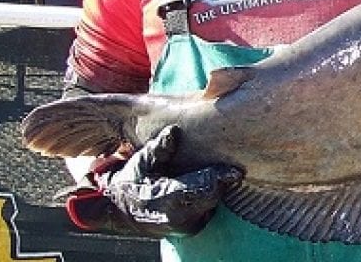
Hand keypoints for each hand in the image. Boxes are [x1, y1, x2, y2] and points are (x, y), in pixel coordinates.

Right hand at [66, 125, 242, 237]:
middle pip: (213, 196)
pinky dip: (213, 195)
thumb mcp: (141, 162)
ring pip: (214, 202)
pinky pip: (211, 208)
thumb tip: (173, 131)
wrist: (123, 211)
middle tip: (234, 167)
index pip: (202, 189)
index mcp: (167, 201)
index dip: (219, 178)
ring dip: (218, 188)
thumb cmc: (133, 182)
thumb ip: (158, 149)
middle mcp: (180, 219)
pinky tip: (212, 182)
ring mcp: (189, 227)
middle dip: (222, 181)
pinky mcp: (195, 228)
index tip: (236, 171)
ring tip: (220, 172)